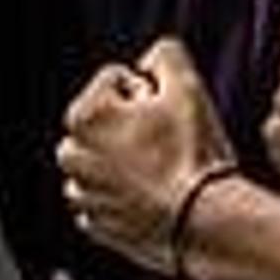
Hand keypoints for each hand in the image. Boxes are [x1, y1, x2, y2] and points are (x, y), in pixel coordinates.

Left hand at [58, 37, 240, 271]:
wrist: (206, 223)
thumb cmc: (194, 153)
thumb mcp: (187, 85)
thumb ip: (164, 55)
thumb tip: (149, 61)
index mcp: (84, 116)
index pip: (115, 80)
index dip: (149, 91)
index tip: (168, 115)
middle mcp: (73, 155)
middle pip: (102, 121)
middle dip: (127, 125)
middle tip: (164, 141)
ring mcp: (84, 193)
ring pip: (100, 162)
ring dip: (122, 162)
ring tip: (160, 172)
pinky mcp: (97, 225)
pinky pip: (105, 201)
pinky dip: (122, 198)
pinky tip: (152, 199)